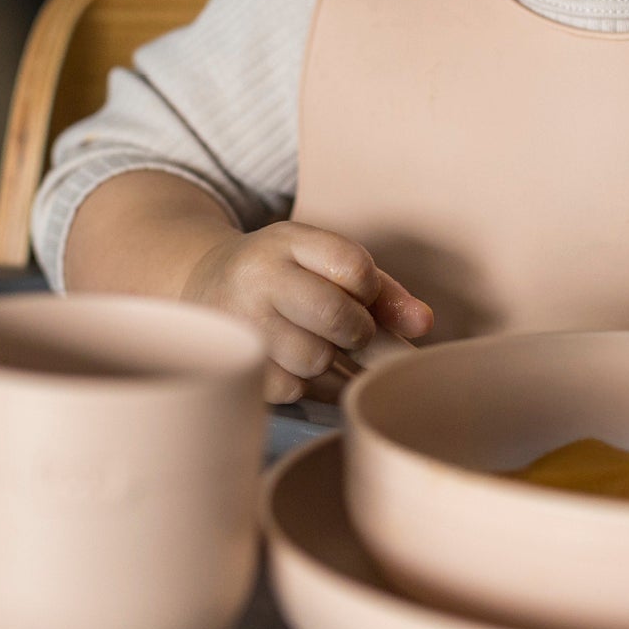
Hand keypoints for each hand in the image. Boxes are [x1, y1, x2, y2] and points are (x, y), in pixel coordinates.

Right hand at [182, 221, 433, 402]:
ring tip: (314, 342)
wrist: (204, 284)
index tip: (360, 294)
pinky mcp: (233, 364)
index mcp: (287, 240)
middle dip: (357, 332)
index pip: (353, 265)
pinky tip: (295, 362)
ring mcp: (240, 322)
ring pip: (316, 358)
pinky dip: (308, 382)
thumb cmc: (286, 277)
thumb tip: (423, 325)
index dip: (369, 289)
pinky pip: (294, 388)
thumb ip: (382, 292)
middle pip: (337, 316)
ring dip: (329, 359)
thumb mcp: (326, 263)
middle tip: (348, 330)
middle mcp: (258, 276)